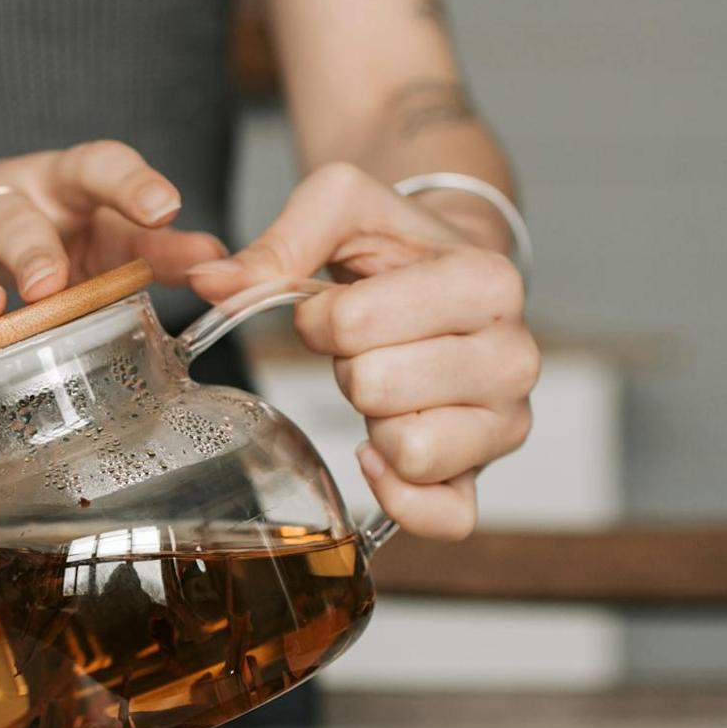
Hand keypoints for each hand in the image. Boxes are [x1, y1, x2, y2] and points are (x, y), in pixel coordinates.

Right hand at [0, 141, 225, 365]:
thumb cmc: (32, 235)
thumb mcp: (92, 237)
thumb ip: (150, 253)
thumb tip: (224, 265)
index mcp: (54, 187)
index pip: (94, 166)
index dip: (130, 183)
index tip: (166, 207)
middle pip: (13, 217)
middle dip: (33, 249)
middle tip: (52, 284)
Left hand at [187, 163, 537, 539]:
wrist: (451, 276)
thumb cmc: (399, 249)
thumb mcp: (344, 209)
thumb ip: (281, 241)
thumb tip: (212, 283)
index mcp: (488, 282)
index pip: (357, 323)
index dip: (324, 318)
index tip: (341, 305)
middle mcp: (514, 358)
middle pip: (375, 388)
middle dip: (350, 367)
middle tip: (373, 347)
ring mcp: (503, 424)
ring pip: (408, 450)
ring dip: (374, 422)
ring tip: (388, 388)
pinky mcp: (482, 476)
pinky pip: (445, 517)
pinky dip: (399, 496)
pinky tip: (378, 454)